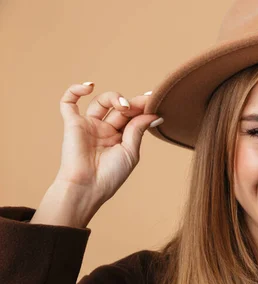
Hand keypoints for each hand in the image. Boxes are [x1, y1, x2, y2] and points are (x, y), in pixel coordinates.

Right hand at [54, 83, 162, 205]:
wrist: (87, 187)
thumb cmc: (110, 175)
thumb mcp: (130, 152)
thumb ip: (138, 130)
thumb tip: (153, 113)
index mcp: (120, 137)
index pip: (132, 116)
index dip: (142, 106)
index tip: (154, 99)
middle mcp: (105, 129)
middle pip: (119, 107)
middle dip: (132, 103)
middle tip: (141, 103)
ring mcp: (89, 125)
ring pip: (101, 101)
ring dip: (114, 97)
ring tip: (123, 106)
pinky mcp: (72, 124)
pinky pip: (68, 102)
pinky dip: (75, 90)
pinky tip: (89, 86)